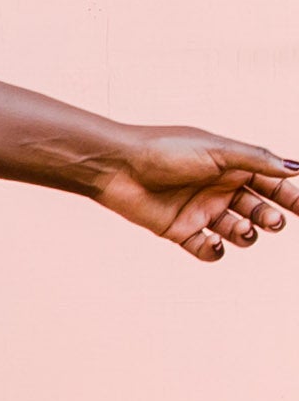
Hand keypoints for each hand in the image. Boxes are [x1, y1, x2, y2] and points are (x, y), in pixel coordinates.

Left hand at [93, 129, 298, 263]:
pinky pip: (207, 249)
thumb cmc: (167, 150)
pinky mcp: (180, 231)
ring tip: (244, 228)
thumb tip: (297, 169)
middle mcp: (220, 189)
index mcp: (232, 166)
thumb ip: (257, 161)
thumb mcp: (218, 151)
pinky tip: (216, 242)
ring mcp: (201, 211)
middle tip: (272, 221)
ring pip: (238, 231)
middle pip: (259, 209)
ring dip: (247, 233)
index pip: (271, 184)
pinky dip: (216, 251)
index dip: (291, 197)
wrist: (119, 167)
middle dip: (271, 217)